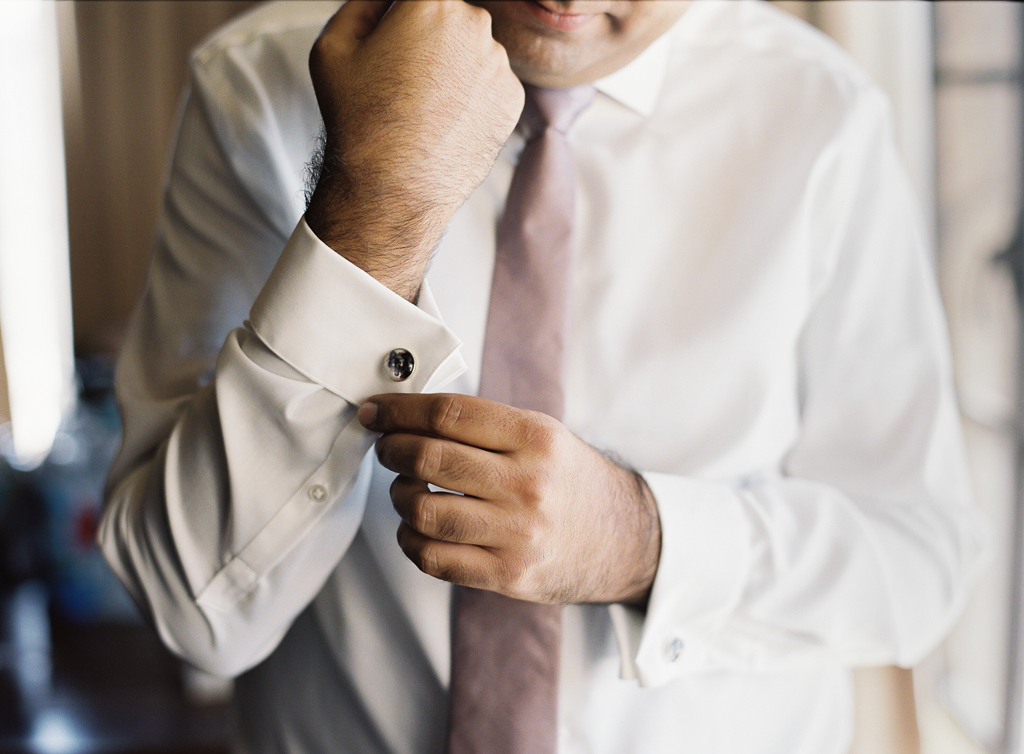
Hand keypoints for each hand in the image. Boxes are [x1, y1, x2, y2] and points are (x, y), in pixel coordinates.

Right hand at [306, 1, 524, 299]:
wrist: (394, 189)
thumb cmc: (360, 121)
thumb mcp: (334, 45)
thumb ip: (364, 4)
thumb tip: (387, 1)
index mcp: (431, 2)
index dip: (404, 18)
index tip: (398, 42)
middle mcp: (475, 25)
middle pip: (451, 17)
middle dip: (429, 37)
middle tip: (402, 75)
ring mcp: (499, 64)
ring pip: (473, 50)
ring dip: (453, 66)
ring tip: (422, 105)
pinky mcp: (512, 99)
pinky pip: (490, 84)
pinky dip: (472, 96)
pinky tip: (444, 120)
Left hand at [358, 393, 661, 605]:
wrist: (623, 539)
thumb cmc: (570, 481)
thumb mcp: (544, 436)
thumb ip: (485, 425)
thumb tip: (407, 413)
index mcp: (536, 437)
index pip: (449, 413)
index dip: (400, 410)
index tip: (375, 410)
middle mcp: (528, 483)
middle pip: (429, 457)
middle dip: (391, 449)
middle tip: (385, 448)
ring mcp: (518, 533)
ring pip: (423, 511)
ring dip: (398, 496)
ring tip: (405, 489)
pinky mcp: (509, 575)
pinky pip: (433, 559)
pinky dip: (409, 541)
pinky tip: (415, 529)